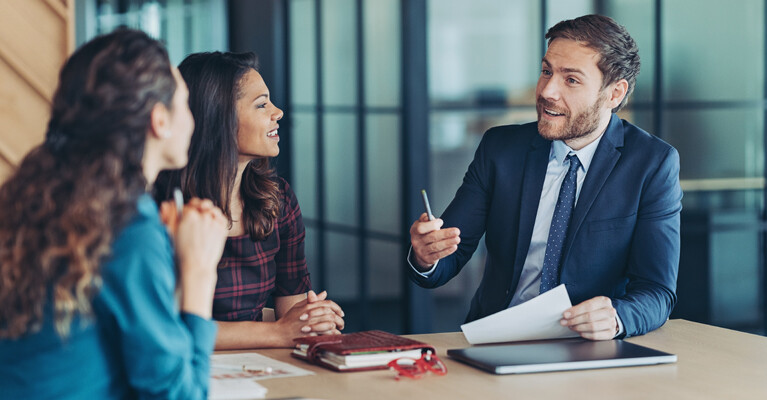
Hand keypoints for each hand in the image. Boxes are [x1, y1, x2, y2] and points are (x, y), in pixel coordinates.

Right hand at [174, 198, 227, 317]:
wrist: (196, 267)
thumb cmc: (181, 252)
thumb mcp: (170, 233)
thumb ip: (169, 215)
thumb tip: (167, 203)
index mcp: (189, 214)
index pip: (186, 206)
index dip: (183, 212)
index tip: (183, 218)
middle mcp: (203, 215)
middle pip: (199, 205)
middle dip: (195, 209)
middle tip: (193, 218)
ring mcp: (214, 221)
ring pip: (211, 209)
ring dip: (207, 212)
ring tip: (202, 222)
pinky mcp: (222, 228)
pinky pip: (220, 216)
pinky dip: (217, 217)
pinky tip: (211, 224)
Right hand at [276, 294, 344, 340]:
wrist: (278, 332)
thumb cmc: (288, 319)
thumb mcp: (299, 306)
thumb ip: (313, 300)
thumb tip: (324, 293)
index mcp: (308, 306)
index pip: (328, 304)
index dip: (337, 308)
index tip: (341, 313)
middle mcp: (310, 314)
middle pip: (331, 314)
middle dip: (339, 319)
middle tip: (342, 324)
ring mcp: (309, 325)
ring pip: (330, 325)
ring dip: (337, 328)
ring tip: (339, 330)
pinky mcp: (309, 336)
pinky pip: (324, 335)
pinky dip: (331, 336)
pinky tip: (333, 336)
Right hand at [409, 213, 460, 268]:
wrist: (421, 250)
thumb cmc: (424, 234)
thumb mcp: (422, 224)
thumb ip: (426, 218)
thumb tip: (429, 217)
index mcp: (414, 231)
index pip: (421, 228)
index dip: (432, 224)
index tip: (441, 222)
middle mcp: (416, 241)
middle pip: (432, 237)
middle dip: (445, 234)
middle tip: (456, 231)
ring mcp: (421, 251)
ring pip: (436, 247)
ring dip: (448, 242)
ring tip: (457, 239)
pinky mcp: (428, 259)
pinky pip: (438, 255)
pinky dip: (447, 251)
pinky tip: (454, 246)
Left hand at [560, 296, 617, 340]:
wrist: (608, 318)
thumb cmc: (596, 310)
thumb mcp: (590, 304)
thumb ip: (579, 308)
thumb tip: (566, 314)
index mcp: (604, 301)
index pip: (588, 306)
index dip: (575, 311)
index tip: (565, 314)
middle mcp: (610, 312)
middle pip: (590, 317)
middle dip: (574, 320)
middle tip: (565, 322)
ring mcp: (612, 323)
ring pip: (592, 327)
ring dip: (578, 328)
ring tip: (572, 327)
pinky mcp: (611, 333)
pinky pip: (595, 335)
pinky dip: (585, 334)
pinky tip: (579, 332)